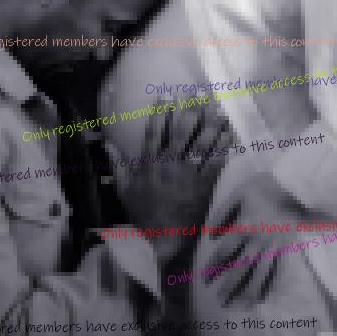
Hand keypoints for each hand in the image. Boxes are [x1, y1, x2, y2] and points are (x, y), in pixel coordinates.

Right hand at [121, 104, 229, 260]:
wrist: (166, 242)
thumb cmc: (145, 216)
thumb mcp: (125, 191)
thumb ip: (117, 166)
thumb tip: (107, 144)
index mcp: (149, 164)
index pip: (154, 132)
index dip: (160, 112)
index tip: (166, 95)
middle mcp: (169, 165)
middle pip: (181, 132)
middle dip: (191, 110)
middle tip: (199, 93)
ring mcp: (189, 174)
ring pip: (201, 143)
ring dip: (210, 123)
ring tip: (217, 106)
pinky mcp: (206, 185)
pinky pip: (216, 161)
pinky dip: (223, 146)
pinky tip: (229, 132)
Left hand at [191, 163, 296, 307]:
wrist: (294, 185)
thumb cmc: (263, 186)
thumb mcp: (238, 193)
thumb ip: (223, 214)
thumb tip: (210, 236)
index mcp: (245, 226)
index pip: (226, 251)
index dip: (214, 265)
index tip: (205, 278)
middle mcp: (259, 240)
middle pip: (242, 267)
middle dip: (229, 285)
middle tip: (219, 300)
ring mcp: (275, 246)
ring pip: (260, 273)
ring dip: (248, 291)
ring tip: (238, 305)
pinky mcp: (287, 247)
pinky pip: (279, 271)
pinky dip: (270, 285)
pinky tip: (263, 297)